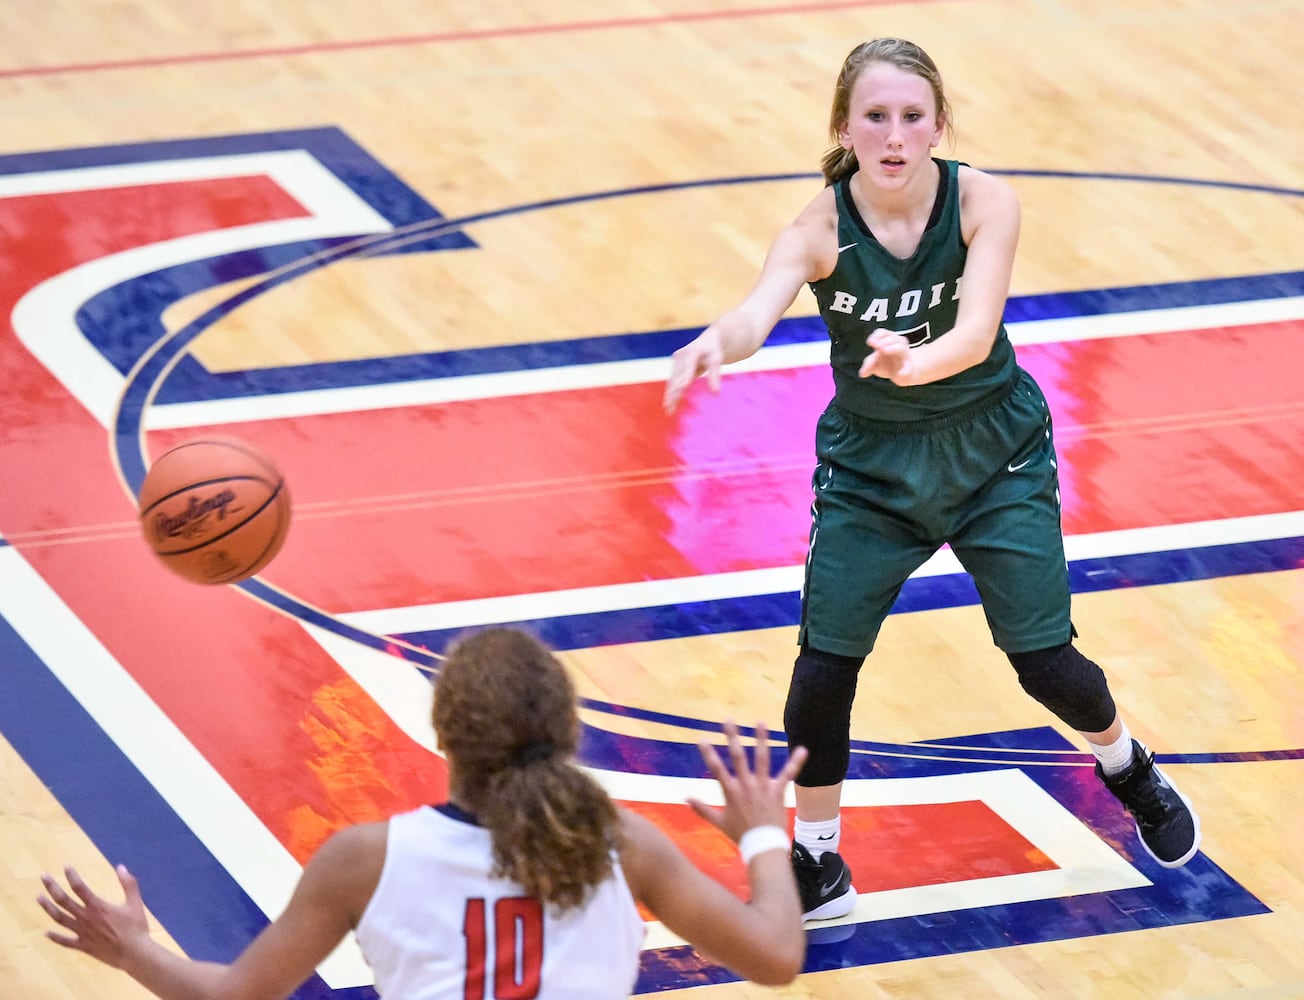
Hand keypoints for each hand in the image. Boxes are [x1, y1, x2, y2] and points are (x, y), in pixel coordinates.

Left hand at [38, 865, 150, 967]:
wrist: (133, 953)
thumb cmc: (135, 927)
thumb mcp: (135, 903)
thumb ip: (128, 884)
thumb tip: (120, 866)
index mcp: (97, 906)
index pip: (80, 888)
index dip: (72, 876)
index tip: (66, 867)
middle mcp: (85, 918)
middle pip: (64, 901)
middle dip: (52, 887)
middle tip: (43, 877)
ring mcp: (81, 933)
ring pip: (59, 918)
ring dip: (48, 907)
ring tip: (39, 898)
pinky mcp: (82, 946)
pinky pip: (65, 941)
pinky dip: (55, 937)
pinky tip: (46, 933)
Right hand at [663, 328, 723, 413]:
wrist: (708, 341)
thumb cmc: (714, 351)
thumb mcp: (716, 361)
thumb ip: (715, 376)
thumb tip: (716, 393)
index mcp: (692, 352)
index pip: (689, 367)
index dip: (685, 377)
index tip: (683, 388)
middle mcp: (681, 356)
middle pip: (678, 377)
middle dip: (674, 391)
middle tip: (670, 404)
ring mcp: (676, 362)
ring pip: (673, 381)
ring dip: (670, 395)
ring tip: (668, 409)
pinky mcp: (675, 367)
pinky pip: (673, 381)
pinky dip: (671, 392)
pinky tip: (669, 405)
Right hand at [687, 720, 807, 842]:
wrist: (763, 846)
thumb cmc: (741, 834)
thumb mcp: (719, 822)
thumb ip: (702, 809)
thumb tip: (686, 797)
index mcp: (731, 792)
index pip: (716, 768)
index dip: (708, 753)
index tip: (702, 738)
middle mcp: (746, 785)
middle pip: (738, 756)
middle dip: (732, 737)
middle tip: (728, 719)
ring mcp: (763, 787)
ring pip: (762, 759)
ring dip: (760, 739)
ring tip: (759, 722)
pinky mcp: (777, 792)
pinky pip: (788, 774)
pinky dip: (796, 762)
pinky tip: (803, 749)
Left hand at [858, 329, 918, 384]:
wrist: (905, 374)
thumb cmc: (888, 364)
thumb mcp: (875, 363)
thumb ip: (868, 365)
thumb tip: (862, 374)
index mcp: (888, 341)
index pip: (883, 333)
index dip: (877, 336)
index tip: (870, 342)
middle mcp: (899, 345)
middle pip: (893, 338)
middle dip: (885, 341)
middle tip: (877, 346)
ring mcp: (905, 356)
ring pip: (901, 348)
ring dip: (893, 348)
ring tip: (884, 350)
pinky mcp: (909, 370)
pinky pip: (908, 369)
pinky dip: (903, 371)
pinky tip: (898, 374)